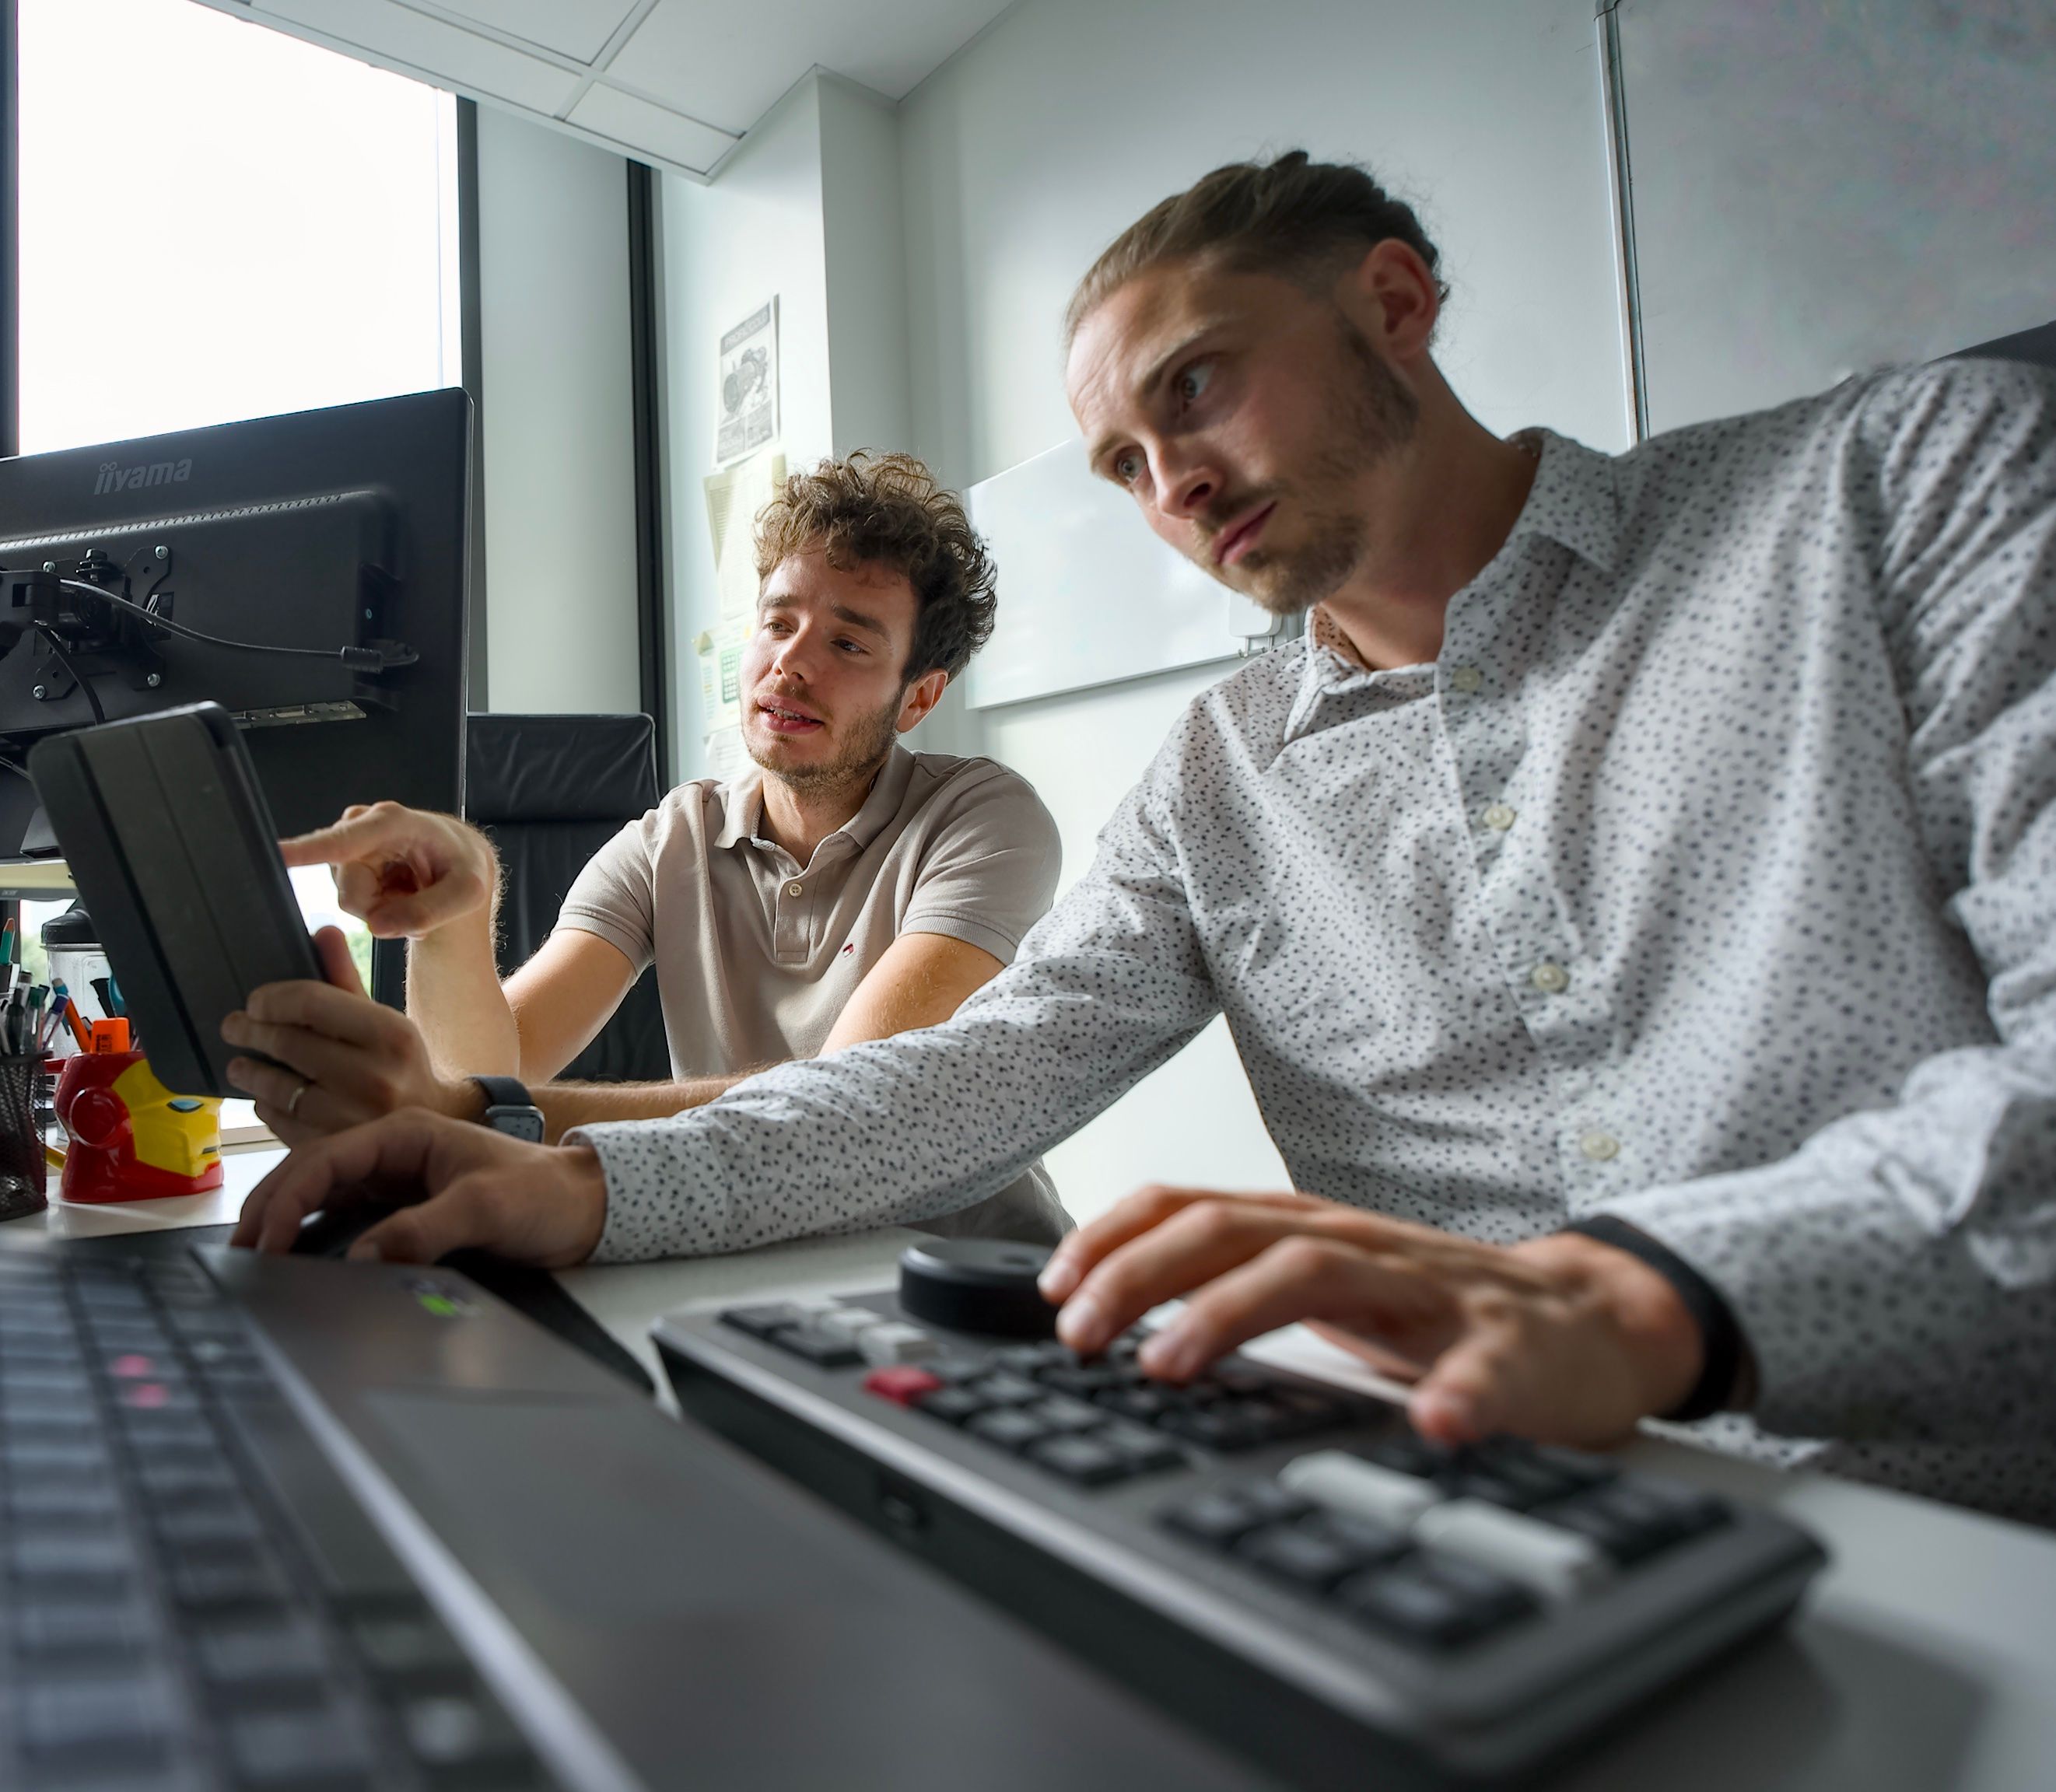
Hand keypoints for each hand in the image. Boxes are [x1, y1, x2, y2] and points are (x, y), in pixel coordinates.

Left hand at [222, 927, 473, 1145]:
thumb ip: (346, 979)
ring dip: (249, 1071)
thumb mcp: (384, 1020)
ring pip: (276, 1086)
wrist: (434, 1127)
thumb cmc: (400, 1065)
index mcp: (391, 1034)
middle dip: (250, 1031)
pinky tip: (267, 1098)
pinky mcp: (333, 1149)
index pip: (310, 1003)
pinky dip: (266, 1106)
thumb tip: (322, 930)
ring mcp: (351, 1118)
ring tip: (241, 1064)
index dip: (271, 999)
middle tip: (234, 1027)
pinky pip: (279, 1120)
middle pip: (286, 1042)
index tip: (254, 1002)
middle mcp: (374, 1077)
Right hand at [230, 1108, 607, 1266]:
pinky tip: (294, 1265)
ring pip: (322, 1199)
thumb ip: (424, 1230)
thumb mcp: (486, 1208)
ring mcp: (395, 1182)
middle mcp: (393, 1153)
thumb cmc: (543, 1194)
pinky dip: (314, 1240)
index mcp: (407, 1134)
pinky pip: (345, 1222)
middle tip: (237, 1255)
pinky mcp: (402, 1211)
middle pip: (312, 1174)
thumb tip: (362, 1257)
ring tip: (251, 1262)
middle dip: (270, 1210)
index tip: (263, 1239)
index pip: (328, 1157)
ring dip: (285, 1225)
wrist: (582, 1208)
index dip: (287, 1197)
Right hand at [280, 801, 497, 939]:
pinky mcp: (346, 857)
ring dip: (381, 905)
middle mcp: (364, 825)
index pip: (344, 840)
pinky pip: (351, 899)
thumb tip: (377, 926)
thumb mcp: (467, 893)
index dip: (307, 850)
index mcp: (393, 822)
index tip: (273, 854)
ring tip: (409, 891)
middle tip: (415, 899)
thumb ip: (429, 911)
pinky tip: (396, 890)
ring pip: (349, 898)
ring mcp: (351, 841)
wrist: (458, 862)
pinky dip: (377, 904)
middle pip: (351, 890)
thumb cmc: (463, 869)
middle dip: (381, 907)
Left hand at [1036, 1186, 1705, 1448]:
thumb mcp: (1321, 1283)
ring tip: (1172, 1364)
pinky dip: (1458, 1393)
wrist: (1589, 1323)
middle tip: (1079, 1335)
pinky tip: (1435, 1425)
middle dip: (1143, 1275)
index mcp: (1311, 1232)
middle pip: (1234, 1230)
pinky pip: (1486, 1366)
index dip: (1117, 1237)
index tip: (1054, 1287)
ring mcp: (1433, 1289)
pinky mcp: (1513, 1347)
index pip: (1195, 1207)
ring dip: (1234, 1313)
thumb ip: (1235, 1284)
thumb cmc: (1434, 1309)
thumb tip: (1113, 1311)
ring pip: (1322, 1274)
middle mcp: (1359, 1244)